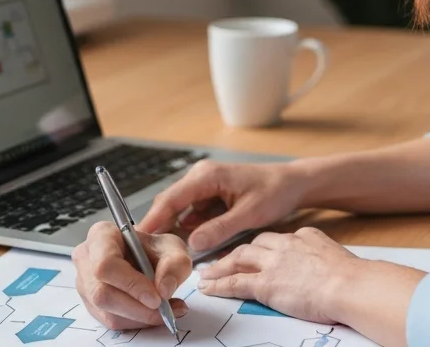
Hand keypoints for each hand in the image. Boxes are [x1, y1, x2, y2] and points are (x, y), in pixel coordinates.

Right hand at [72, 222, 191, 330]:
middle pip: (102, 293)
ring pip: (107, 312)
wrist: (149, 260)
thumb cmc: (154, 249)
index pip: (106, 264)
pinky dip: (137, 322)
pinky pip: (111, 321)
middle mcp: (86, 259)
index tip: (156, 298)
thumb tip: (164, 290)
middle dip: (137, 307)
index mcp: (101, 235)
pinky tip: (155, 314)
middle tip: (164, 309)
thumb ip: (175, 264)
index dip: (131, 284)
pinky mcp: (91, 305)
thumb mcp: (173, 248)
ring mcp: (85, 284)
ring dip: (140, 317)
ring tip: (167, 311)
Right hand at [138, 160, 307, 253]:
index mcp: (207, 176)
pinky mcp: (209, 196)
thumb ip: (219, 228)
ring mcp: (204, 186)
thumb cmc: (274, 191)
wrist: (293, 184)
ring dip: (174, 230)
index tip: (136, 237)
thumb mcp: (249, 214)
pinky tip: (187, 245)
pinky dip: (189, 228)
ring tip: (165, 253)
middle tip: (146, 252)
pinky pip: (192, 214)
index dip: (152, 219)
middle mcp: (201, 177)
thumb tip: (191, 243)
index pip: (171, 199)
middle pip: (170, 204)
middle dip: (160, 227)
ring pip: (179, 211)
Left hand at [196, 227, 360, 323]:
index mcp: (304, 236)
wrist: (349, 284)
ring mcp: (272, 264)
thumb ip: (323, 256)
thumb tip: (327, 265)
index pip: (276, 239)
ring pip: (237, 260)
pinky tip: (208, 288)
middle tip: (224, 260)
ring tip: (207, 274)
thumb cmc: (352, 277)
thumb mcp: (336, 256)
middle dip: (236, 254)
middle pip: (253, 245)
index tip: (256, 253)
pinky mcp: (265, 284)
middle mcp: (284, 245)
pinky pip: (234, 283)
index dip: (262, 247)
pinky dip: (219, 285)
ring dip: (220, 267)